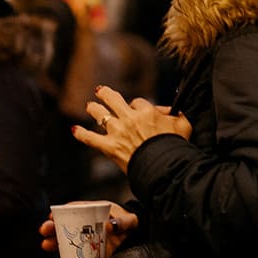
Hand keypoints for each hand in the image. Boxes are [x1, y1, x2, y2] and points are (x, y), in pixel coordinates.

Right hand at [39, 202, 139, 257]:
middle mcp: (87, 227)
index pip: (76, 209)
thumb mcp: (130, 220)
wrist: (138, 241)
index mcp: (95, 213)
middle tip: (44, 230)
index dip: (63, 212)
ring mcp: (87, 242)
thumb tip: (110, 226)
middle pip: (66, 226)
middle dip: (53, 228)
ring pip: (67, 242)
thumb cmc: (131, 225)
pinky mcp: (89, 257)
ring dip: (54, 244)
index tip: (53, 216)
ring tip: (46, 245)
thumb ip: (124, 222)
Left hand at [73, 85, 191, 173]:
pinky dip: (81, 134)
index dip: (137, 106)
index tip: (138, 110)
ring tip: (89, 106)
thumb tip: (174, 111)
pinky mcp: (110, 147)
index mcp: (147, 111)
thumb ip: (178, 115)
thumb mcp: (183, 126)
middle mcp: (129, 118)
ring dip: (93, 109)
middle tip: (100, 91)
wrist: (164, 167)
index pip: (137, 102)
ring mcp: (118, 132)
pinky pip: (91, 139)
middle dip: (106, 94)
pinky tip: (74, 129)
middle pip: (113, 99)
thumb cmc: (174, 147)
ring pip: (100, 115)